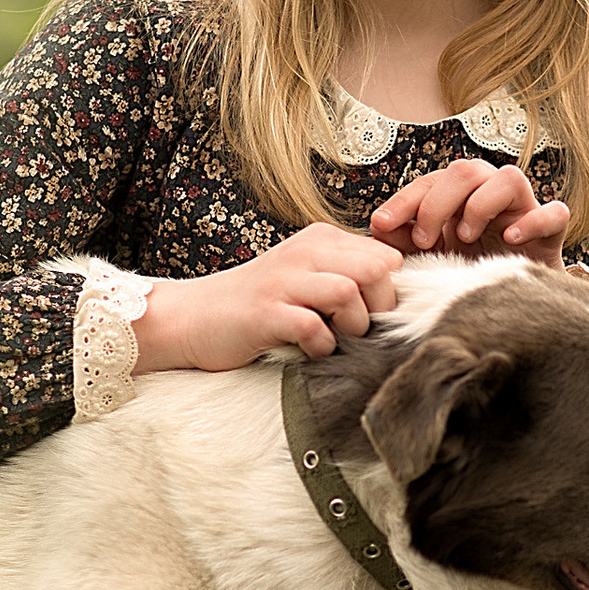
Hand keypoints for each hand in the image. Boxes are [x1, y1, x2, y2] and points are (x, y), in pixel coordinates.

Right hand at [132, 223, 400, 371]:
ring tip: (334, 338)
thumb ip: (345, 276)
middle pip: (376, 268)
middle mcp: (304, 252)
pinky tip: (309, 349)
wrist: (192, 318)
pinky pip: (313, 327)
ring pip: (348, 292)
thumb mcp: (306, 277)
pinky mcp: (265, 312)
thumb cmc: (258, 304)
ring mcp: (282, 281)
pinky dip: (320, 346)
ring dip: (352, 326)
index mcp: (320, 240)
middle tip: (359, 329)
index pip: (385, 256)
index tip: (372, 313)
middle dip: (380, 306)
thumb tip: (396, 299)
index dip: (389, 290)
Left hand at [369, 159, 568, 267]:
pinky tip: (510, 241)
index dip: (405, 199)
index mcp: (459, 198)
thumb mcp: (430, 260)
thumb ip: (404, 241)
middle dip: (438, 203)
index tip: (382, 224)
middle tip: (426, 240)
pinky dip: (534, 222)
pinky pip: (554, 213)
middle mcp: (490, 196)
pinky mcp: (551, 234)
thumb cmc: (468, 277)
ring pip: (509, 177)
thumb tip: (378, 226)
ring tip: (465, 237)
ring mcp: (523, 211)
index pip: (431, 182)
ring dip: (480, 204)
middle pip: (467, 170)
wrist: (514, 309)